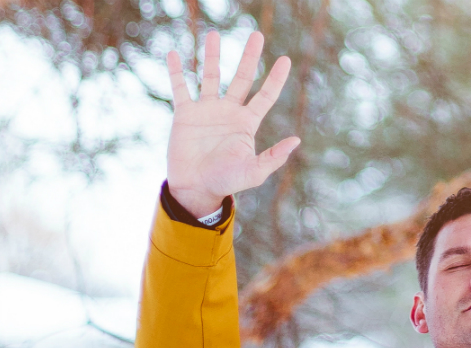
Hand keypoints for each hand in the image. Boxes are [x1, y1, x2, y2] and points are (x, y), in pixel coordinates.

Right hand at [165, 30, 299, 216]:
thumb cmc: (227, 182)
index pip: (265, 95)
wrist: (196, 189)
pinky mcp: (185, 114)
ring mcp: (206, 110)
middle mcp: (229, 111)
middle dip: (249, 57)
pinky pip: (180, 88)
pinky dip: (176, 72)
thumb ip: (273, 157)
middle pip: (241, 77)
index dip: (276, 78)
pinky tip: (174, 54)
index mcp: (247, 123)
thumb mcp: (254, 172)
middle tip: (256, 34)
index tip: (285, 60)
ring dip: (212, 56)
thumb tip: (296, 140)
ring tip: (214, 34)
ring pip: (211, 76)